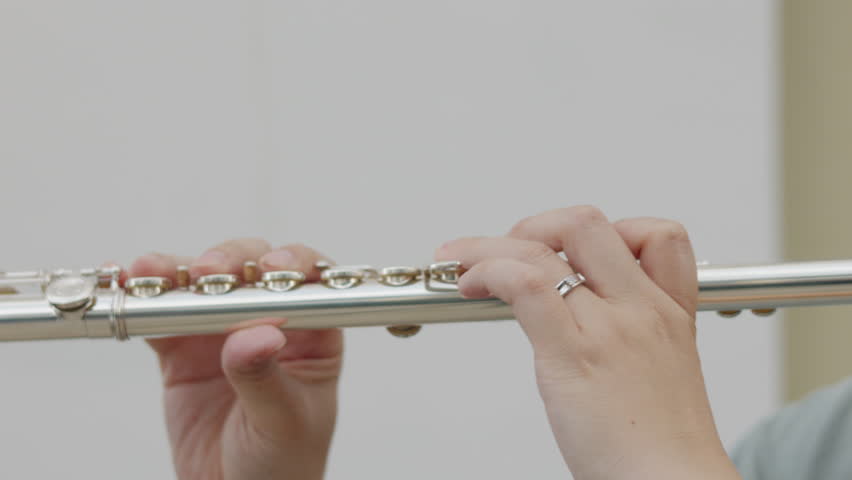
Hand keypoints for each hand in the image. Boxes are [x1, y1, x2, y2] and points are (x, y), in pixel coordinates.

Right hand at [127, 239, 342, 479]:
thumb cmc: (282, 463)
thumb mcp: (282, 423)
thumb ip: (265, 378)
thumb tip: (258, 333)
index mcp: (314, 334)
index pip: (310, 283)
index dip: (294, 265)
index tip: (272, 270)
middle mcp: (270, 321)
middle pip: (252, 270)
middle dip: (230, 261)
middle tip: (208, 274)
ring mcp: (223, 331)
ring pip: (202, 284)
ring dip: (177, 271)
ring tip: (153, 274)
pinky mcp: (181, 349)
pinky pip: (161, 315)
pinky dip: (142, 299)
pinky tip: (126, 287)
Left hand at [436, 207, 740, 479]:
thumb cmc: (659, 448)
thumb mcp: (660, 377)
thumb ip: (627, 340)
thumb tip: (576, 323)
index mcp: (668, 314)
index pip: (658, 235)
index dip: (609, 232)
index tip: (571, 255)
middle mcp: (642, 309)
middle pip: (586, 223)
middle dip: (534, 227)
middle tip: (507, 252)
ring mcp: (610, 327)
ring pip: (543, 247)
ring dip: (488, 246)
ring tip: (463, 265)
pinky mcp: (574, 354)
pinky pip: (525, 284)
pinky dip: (488, 270)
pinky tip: (471, 286)